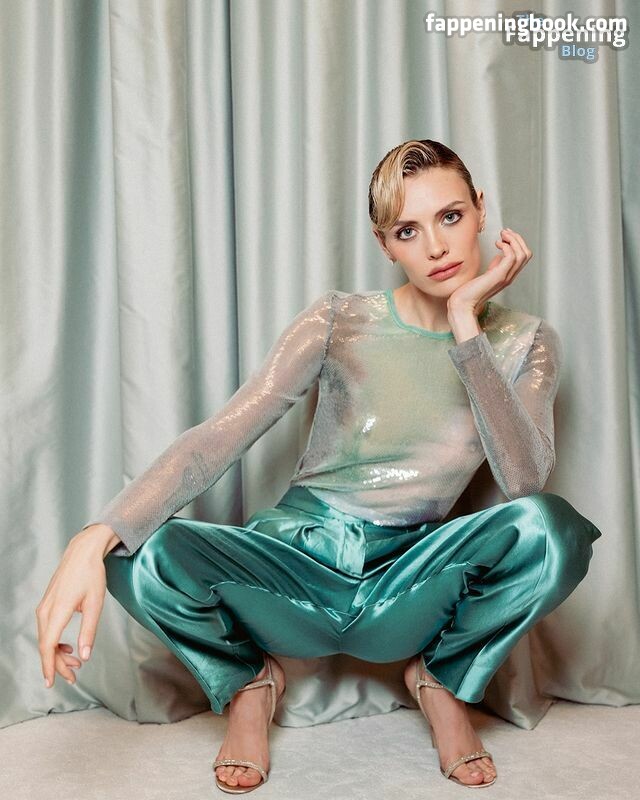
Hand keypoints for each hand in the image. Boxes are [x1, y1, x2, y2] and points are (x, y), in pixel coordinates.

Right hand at [35, 532, 107, 687]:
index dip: (50, 666)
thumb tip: (85, 655)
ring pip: (45, 638)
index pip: (48, 646)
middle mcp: (46, 610)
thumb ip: (89, 631)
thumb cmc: (91, 574)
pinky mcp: (47, 604)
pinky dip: (55, 641)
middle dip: (58, 664)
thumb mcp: (95, 604)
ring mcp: (44, 606)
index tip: (53, 682)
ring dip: (57, 653)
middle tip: (74, 676)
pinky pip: (46, 629)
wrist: (83, 552)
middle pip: (45, 645)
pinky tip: (67, 646)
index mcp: (57, 611)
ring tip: (75, 662)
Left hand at [447, 227, 532, 313]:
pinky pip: (512, 257)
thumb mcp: (487, 275)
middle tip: (505, 232)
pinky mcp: (499, 276)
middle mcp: (510, 276)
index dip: (518, 243)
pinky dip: (506, 246)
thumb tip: (500, 255)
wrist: (462, 304)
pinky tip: (496, 244)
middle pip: (526, 254)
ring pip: (522, 254)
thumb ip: (496, 266)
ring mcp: (506, 276)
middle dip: (517, 238)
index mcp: (508, 275)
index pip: (524, 257)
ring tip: (502, 235)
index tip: (506, 235)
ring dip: (513, 240)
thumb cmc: (470, 291)